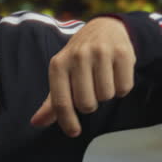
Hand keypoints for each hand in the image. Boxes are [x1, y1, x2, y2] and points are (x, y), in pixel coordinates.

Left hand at [30, 17, 135, 136]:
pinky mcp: (122, 52)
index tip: (74, 132)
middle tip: (90, 90)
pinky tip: (115, 74)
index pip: (61, 102)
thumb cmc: (79, 58)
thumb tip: (36, 123)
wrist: (104, 28)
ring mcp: (101, 52)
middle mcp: (78, 56)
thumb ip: (51, 102)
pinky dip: (122, 87)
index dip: (68, 121)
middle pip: (86, 104)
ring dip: (106, 94)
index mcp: (58, 64)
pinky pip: (124, 88)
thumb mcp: (62, 75)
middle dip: (90, 104)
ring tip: (103, 78)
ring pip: (106, 96)